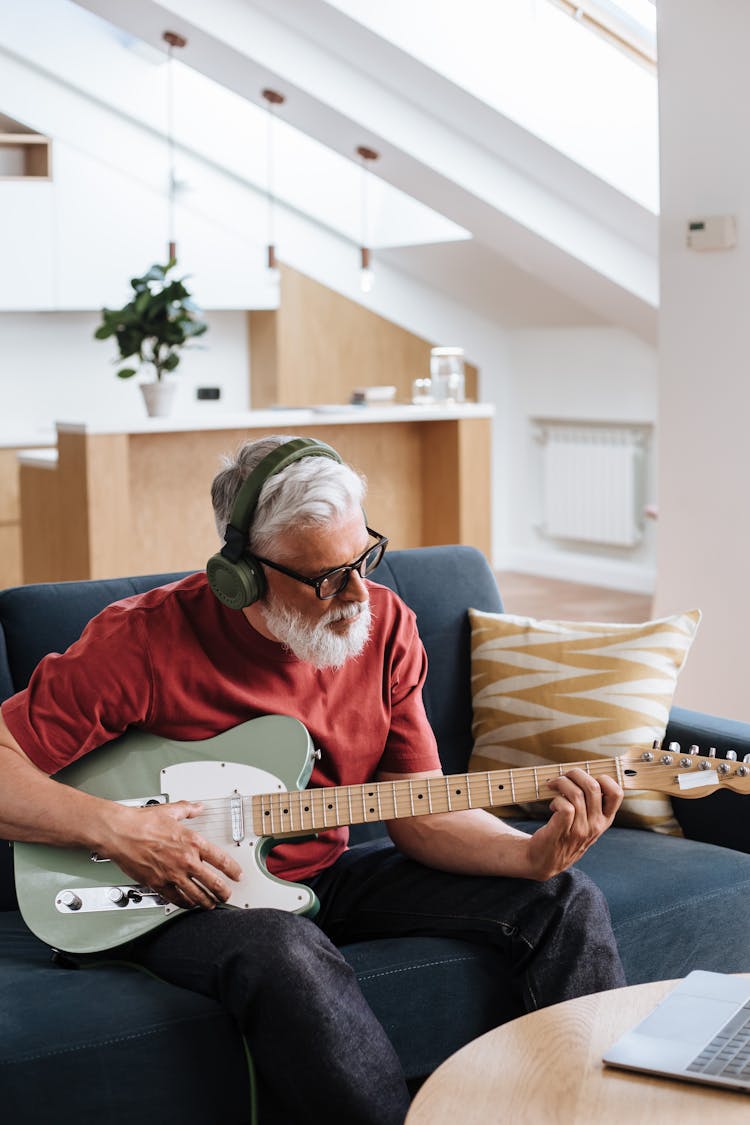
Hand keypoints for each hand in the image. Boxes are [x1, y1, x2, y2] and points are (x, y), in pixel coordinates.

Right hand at [99, 800, 242, 909]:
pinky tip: (188, 905)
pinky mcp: (158, 884)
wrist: (120, 833)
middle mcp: (185, 860)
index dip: (233, 870)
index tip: (237, 875)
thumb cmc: (142, 822)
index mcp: (193, 842)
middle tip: (227, 895)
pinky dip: (185, 904)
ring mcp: (172, 874)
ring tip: (211, 904)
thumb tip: (197, 807)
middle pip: (213, 883)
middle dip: (223, 892)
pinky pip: (176, 900)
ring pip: (196, 895)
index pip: (221, 860)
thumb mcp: (171, 811)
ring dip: (206, 902)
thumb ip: (188, 810)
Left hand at [525, 768, 622, 880]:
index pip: (617, 793)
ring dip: (561, 783)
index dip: (603, 779)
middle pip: (593, 787)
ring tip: (552, 786)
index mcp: (605, 820)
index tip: (587, 778)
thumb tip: (583, 774)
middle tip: (563, 776)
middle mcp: (596, 825)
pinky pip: (565, 806)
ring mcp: (581, 830)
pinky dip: (556, 799)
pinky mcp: (563, 831)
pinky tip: (552, 805)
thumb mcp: (586, 823)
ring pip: (576, 793)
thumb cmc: (565, 834)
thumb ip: (590, 804)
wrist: (545, 861)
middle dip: (575, 774)